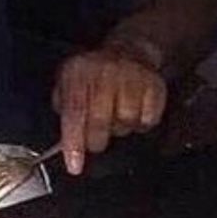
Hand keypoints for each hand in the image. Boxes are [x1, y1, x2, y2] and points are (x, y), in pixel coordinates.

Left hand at [52, 46, 167, 174]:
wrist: (129, 52)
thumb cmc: (94, 75)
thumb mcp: (68, 82)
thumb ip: (63, 108)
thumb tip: (64, 140)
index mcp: (79, 72)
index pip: (74, 111)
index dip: (74, 141)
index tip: (74, 166)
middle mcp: (105, 72)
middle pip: (100, 120)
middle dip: (96, 140)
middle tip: (95, 141)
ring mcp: (132, 77)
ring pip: (126, 121)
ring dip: (120, 128)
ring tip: (116, 116)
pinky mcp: (154, 85)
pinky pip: (148, 119)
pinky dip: (141, 123)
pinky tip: (134, 111)